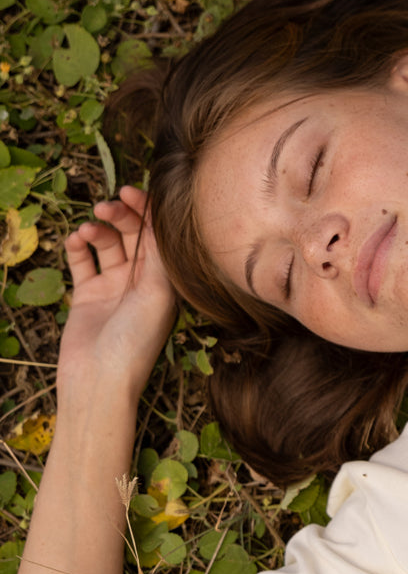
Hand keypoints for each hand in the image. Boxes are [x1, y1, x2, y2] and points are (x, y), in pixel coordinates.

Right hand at [60, 187, 176, 401]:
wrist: (98, 380)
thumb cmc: (135, 343)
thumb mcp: (157, 295)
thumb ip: (158, 256)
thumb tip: (160, 218)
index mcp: (166, 281)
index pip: (160, 236)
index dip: (148, 211)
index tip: (131, 192)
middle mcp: (143, 281)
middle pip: (134, 234)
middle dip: (122, 214)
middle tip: (107, 205)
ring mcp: (115, 286)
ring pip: (108, 242)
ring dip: (99, 228)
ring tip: (89, 228)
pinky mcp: (88, 293)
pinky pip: (83, 259)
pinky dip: (78, 245)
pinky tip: (75, 240)